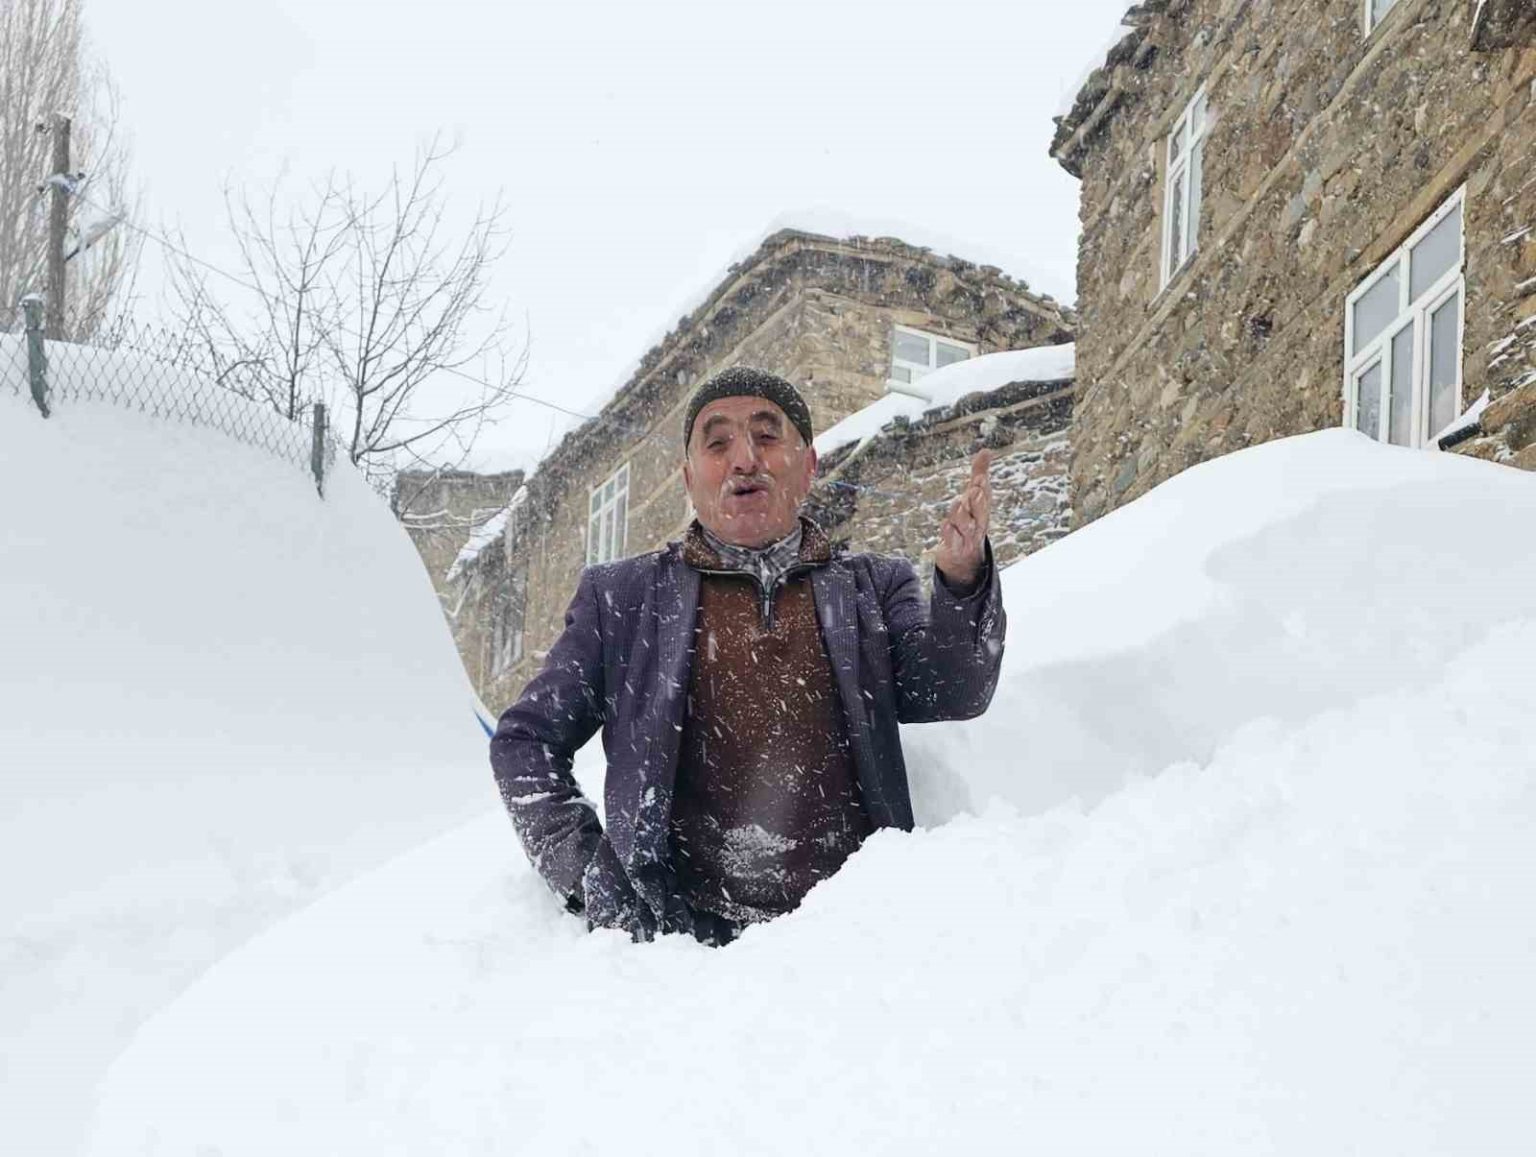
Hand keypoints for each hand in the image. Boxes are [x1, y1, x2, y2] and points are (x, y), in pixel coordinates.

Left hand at [935, 449, 991, 588]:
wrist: (966, 559)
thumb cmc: (971, 521)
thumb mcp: (975, 498)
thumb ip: (979, 474)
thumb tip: (986, 450)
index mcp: (982, 511)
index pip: (984, 499)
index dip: (982, 489)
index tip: (980, 479)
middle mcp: (977, 524)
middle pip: (979, 513)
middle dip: (977, 502)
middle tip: (974, 490)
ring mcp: (966, 537)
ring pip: (965, 526)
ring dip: (961, 515)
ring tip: (958, 504)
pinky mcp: (954, 548)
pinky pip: (952, 541)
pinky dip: (949, 533)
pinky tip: (945, 524)